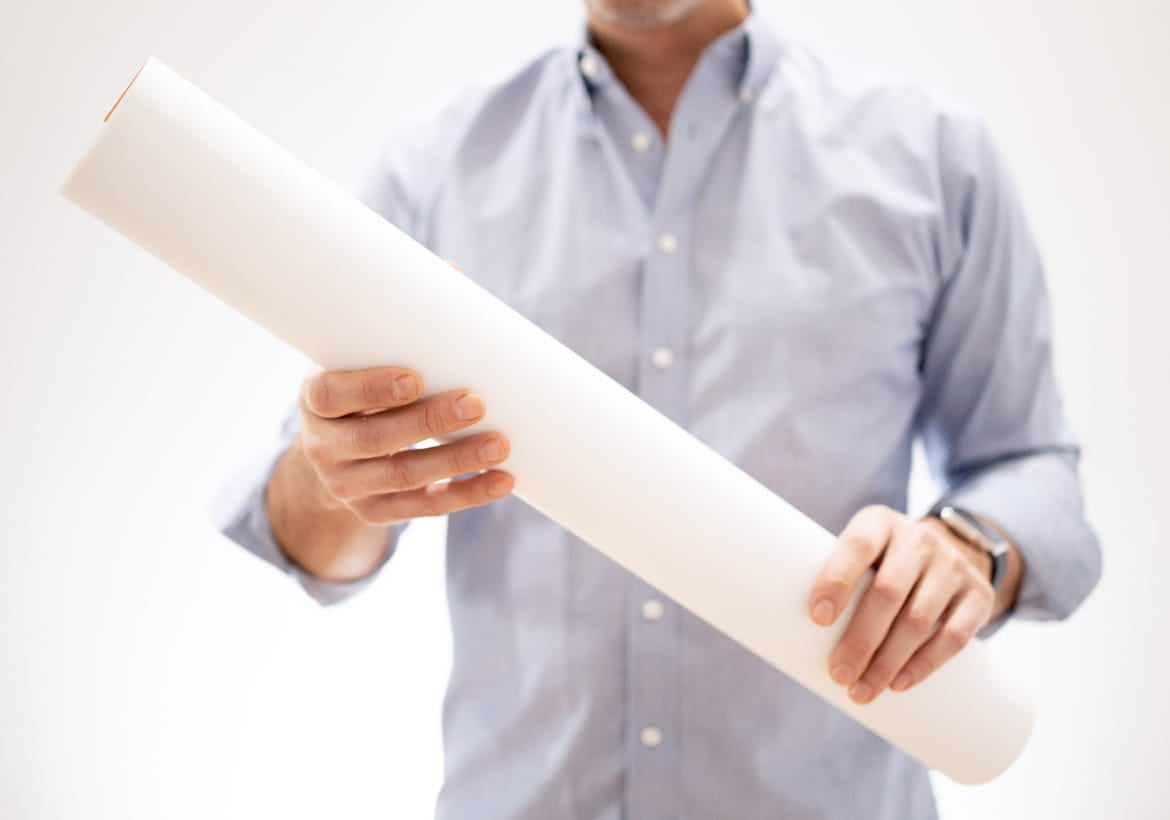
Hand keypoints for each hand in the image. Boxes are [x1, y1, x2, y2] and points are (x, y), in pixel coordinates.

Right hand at [298, 366, 514, 524]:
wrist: (335, 449)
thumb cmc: (362, 390)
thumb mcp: (356, 366)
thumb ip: (392, 351)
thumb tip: (466, 332)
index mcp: (315, 401)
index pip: (332, 395)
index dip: (372, 388)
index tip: (415, 379)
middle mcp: (322, 447)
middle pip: (374, 439)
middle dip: (429, 422)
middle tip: (476, 403)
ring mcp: (346, 485)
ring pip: (403, 476)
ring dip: (455, 461)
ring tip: (498, 445)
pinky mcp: (374, 511)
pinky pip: (423, 506)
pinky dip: (465, 494)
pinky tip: (499, 481)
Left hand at [808, 505, 995, 703]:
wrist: (949, 547)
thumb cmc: (881, 561)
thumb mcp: (861, 554)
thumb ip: (837, 581)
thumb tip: (791, 640)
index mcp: (878, 523)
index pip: (856, 547)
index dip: (836, 581)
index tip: (817, 619)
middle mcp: (918, 539)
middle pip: (887, 593)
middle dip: (860, 640)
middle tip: (839, 674)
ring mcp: (952, 565)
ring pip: (918, 620)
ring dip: (887, 662)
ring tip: (862, 690)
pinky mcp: (978, 594)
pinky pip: (954, 636)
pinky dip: (924, 664)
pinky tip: (899, 683)